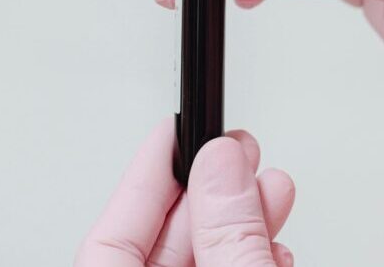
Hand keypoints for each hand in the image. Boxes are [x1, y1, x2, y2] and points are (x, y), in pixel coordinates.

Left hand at [75, 119, 295, 266]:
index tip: (174, 130)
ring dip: (240, 221)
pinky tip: (272, 242)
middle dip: (208, 190)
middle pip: (162, 239)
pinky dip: (249, 258)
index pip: (111, 237)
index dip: (145, 173)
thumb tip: (221, 167)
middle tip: (235, 150)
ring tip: (268, 186)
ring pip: (202, 259)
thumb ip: (227, 236)